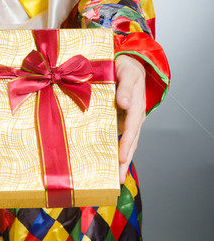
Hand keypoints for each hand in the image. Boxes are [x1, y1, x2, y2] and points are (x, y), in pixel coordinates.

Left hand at [115, 55, 145, 183]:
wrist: (128, 64)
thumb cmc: (127, 68)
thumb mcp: (127, 72)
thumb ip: (126, 87)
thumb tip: (125, 103)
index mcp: (137, 106)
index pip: (132, 128)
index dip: (126, 143)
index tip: (121, 158)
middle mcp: (133, 116)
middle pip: (131, 141)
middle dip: (125, 160)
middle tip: (118, 178)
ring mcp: (127, 120)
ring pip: (125, 142)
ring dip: (120, 159)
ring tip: (114, 178)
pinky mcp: (119, 119)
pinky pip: (116, 135)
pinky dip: (113, 148)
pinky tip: (105, 160)